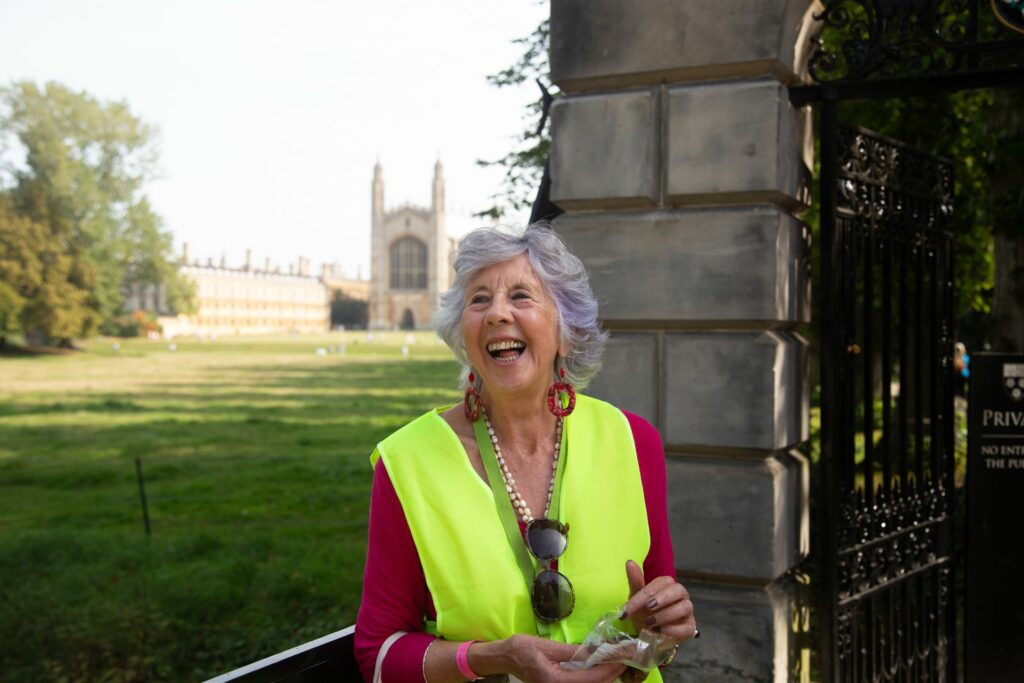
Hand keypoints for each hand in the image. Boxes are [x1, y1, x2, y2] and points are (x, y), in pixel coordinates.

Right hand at [500, 634, 624, 682]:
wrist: (505, 657)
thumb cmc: (522, 649)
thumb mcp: (548, 647)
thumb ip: (572, 651)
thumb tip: (595, 650)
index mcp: (556, 682)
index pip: (591, 678)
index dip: (609, 669)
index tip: (623, 658)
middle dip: (612, 674)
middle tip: (626, 659)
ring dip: (605, 678)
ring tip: (617, 663)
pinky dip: (594, 679)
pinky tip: (601, 669)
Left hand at [619, 560, 697, 643]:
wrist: (649, 635)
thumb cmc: (644, 613)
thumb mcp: (637, 599)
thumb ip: (635, 581)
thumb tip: (630, 562)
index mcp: (667, 585)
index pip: (659, 584)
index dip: (642, 596)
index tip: (627, 609)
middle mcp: (680, 595)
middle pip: (678, 590)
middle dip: (662, 598)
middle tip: (648, 607)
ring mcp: (687, 612)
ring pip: (685, 607)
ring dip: (666, 615)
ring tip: (649, 623)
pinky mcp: (689, 627)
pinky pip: (687, 627)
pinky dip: (673, 629)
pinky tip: (659, 631)